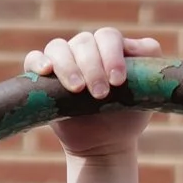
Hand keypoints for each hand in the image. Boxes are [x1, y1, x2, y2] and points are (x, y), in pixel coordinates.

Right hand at [29, 24, 162, 158]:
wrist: (106, 145)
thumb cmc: (128, 115)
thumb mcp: (149, 90)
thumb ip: (150, 61)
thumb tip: (133, 45)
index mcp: (109, 47)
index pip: (107, 37)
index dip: (112, 55)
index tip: (118, 81)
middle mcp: (84, 50)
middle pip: (83, 42)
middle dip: (92, 67)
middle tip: (100, 94)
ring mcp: (62, 62)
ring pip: (58, 48)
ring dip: (68, 66)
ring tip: (77, 90)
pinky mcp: (42, 79)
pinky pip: (33, 59)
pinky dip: (38, 62)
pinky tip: (46, 71)